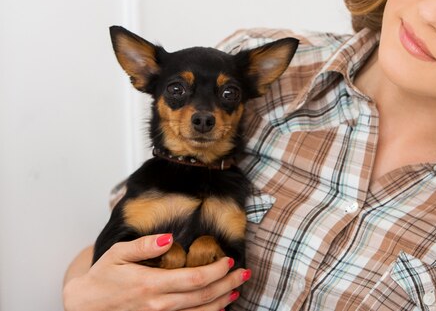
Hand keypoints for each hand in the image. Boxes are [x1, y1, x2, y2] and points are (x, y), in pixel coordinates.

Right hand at [63, 234, 249, 310]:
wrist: (84, 306)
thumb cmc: (102, 277)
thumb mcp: (117, 253)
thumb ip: (144, 245)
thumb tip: (168, 239)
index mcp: (150, 285)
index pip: (193, 279)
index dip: (216, 271)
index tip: (229, 260)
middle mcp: (157, 306)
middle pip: (202, 297)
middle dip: (227, 284)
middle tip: (244, 273)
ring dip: (222, 302)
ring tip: (236, 289)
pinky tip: (218, 307)